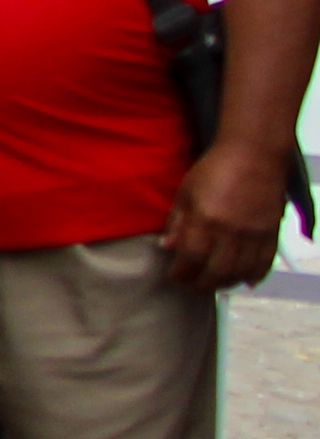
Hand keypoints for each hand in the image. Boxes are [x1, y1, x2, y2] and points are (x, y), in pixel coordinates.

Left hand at [165, 140, 294, 295]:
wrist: (254, 154)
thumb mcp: (185, 193)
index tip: (175, 275)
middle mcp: (231, 230)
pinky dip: (255, 275)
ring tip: (215, 283)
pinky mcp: (271, 232)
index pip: (191, 258)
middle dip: (202, 284)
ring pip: (241, 271)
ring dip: (227, 283)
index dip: (182, 272)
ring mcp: (254, 233)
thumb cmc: (214, 170)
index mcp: (205, 219)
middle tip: (193, 284)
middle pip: (217, 271)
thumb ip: (176, 222)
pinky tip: (244, 280)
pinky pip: (265, 262)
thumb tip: (167, 247)